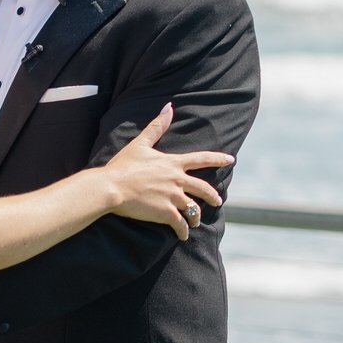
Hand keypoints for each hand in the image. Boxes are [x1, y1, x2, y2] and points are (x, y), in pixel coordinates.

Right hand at [104, 106, 234, 238]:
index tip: (231, 159)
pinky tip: (183, 235)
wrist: (111, 187)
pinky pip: (181, 224)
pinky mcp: (166, 213)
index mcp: (173, 163)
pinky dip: (183, 231)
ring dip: (196, 217)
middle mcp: (177, 180)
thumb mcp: (140, 144)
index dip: (218, 158)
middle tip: (218, 200)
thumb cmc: (122, 165)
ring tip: (195, 222)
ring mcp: (173, 197)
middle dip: (213, 196)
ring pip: (193, 209)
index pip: (201, 159)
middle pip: (203, 189)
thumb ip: (156, 126)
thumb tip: (168, 107)